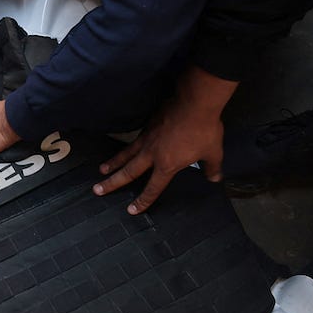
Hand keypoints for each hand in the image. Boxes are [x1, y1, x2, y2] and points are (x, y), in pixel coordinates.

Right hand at [94, 66, 237, 212]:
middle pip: (128, 172)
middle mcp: (152, 154)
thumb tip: (215, 178)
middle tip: (97, 190)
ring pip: (125, 154)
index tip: (131, 210)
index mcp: (167, 165)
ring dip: (113, 163)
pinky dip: (126, 145)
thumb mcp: (213, 152)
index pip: (153, 188)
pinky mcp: (148, 124)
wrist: (195, 102)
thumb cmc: (204, 128)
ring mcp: (148, 138)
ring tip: (102, 170)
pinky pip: (134, 139)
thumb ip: (212, 168)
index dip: (142, 201)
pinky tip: (124, 147)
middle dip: (112, 183)